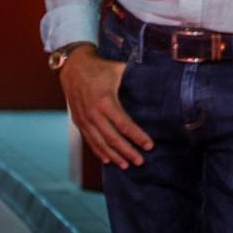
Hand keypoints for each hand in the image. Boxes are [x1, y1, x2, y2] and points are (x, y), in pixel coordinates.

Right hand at [59, 45, 152, 168]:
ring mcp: (84, 120)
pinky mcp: (78, 121)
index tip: (149, 145)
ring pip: (100, 143)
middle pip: (113, 139)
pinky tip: (108, 160)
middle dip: (128, 151)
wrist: (73, 66)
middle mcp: (93, 114)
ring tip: (126, 165)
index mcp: (105, 102)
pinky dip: (99, 151)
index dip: (137, 137)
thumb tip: (159, 79)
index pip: (124, 125)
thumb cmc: (100, 67)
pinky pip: (89, 140)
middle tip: (141, 161)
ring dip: (114, 155)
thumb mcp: (119, 69)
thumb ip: (136, 77)